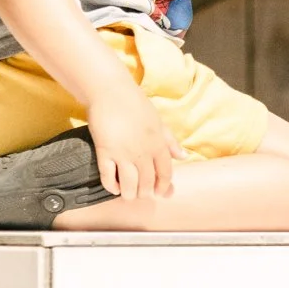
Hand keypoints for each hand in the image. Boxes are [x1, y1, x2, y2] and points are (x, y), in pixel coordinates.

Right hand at [86, 84, 186, 201]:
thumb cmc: (136, 104)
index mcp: (158, 145)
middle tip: (142, 194)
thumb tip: (183, 157)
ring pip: (129, 184)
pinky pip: (108, 176)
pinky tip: (114, 188)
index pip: (165, 173)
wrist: (111, 92)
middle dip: (145, 193)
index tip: (161, 193)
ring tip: (128, 195)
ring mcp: (123, 154)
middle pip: (147, 182)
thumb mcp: (159, 122)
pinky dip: (111, 186)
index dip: (163, 186)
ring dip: (129, 194)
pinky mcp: (105, 152)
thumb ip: (170, 142)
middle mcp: (143, 153)